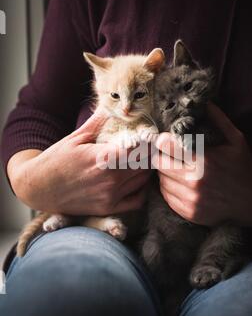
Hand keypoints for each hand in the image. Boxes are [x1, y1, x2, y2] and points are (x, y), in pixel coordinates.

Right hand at [8, 113, 150, 215]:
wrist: (38, 187)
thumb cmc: (56, 160)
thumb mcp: (75, 137)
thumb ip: (98, 122)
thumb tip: (113, 106)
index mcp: (104, 158)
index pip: (140, 148)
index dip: (148, 141)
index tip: (149, 136)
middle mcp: (111, 179)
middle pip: (144, 164)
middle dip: (149, 154)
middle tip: (149, 147)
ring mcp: (110, 195)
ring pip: (143, 180)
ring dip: (146, 170)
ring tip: (143, 160)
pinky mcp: (108, 208)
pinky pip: (137, 201)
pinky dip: (141, 190)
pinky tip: (137, 181)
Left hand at [153, 103, 251, 225]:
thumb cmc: (243, 168)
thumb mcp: (236, 140)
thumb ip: (219, 120)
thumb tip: (204, 102)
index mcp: (204, 161)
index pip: (167, 146)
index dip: (162, 140)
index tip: (165, 139)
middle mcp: (194, 182)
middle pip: (159, 164)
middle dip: (162, 156)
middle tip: (169, 154)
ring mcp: (191, 200)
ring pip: (161, 181)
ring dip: (165, 173)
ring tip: (177, 168)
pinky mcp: (189, 213)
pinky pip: (166, 197)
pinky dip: (169, 188)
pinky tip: (180, 183)